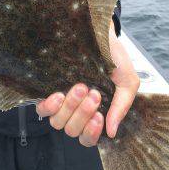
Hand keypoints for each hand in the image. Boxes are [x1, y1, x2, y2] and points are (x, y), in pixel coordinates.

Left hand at [36, 21, 139, 146]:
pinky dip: (50, 106)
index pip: (88, 138)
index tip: (99, 116)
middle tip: (93, 93)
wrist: (99, 31)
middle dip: (83, 114)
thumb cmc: (113, 56)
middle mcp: (76, 110)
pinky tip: (59, 95)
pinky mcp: (48, 88)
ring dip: (70, 108)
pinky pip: (42, 110)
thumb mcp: (126, 80)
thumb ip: (121, 106)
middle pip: (72, 131)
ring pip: (58, 122)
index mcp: (95, 113)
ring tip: (80, 87)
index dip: (91, 133)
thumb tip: (111, 132)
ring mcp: (61, 100)